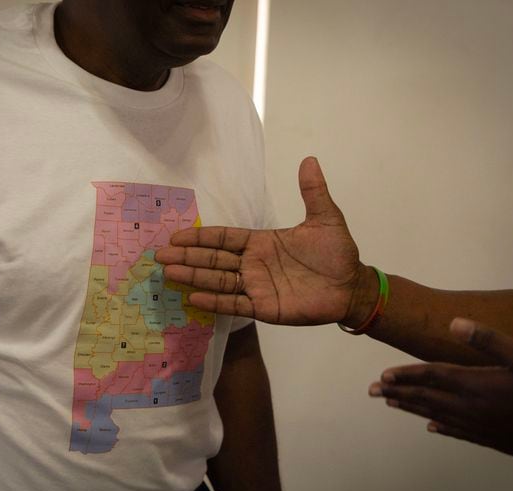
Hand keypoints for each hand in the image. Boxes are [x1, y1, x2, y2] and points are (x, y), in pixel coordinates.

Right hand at [156, 157, 372, 325]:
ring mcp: (256, 286)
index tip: (176, 236)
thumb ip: (312, 192)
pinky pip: (234, 304)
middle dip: (187, 257)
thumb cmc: (338, 253)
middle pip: (213, 259)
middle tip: (160, 256)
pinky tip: (193, 298)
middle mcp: (253, 264)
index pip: (224, 238)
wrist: (352, 286)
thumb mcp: (325, 218)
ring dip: (193, 277)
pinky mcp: (264, 307)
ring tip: (169, 274)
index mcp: (261, 242)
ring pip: (218, 281)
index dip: (200, 237)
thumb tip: (309, 159)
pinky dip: (215, 301)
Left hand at [370, 318, 512, 459]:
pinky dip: (441, 427)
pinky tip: (431, 427)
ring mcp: (480, 426)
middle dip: (397, 392)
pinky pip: (457, 432)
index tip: (383, 376)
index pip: (430, 377)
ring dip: (412, 408)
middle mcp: (470, 407)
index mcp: (474, 384)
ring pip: (436, 415)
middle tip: (372, 391)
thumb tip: (453, 323)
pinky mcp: (492, 439)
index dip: (405, 375)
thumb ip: (487, 338)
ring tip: (391, 404)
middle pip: (426, 397)